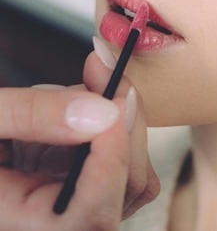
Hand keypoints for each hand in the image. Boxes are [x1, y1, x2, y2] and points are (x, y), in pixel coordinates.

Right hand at [0, 50, 158, 229]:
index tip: (113, 100)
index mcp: (16, 225)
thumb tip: (102, 112)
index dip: (115, 160)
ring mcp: (68, 204)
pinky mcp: (73, 183)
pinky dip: (108, 122)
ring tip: (79, 87)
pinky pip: (117, 159)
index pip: (92, 216)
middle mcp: (52, 223)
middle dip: (124, 124)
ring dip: (118, 121)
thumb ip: (29, 114)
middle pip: (127, 190)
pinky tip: (78, 101)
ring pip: (131, 174)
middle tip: (101, 69)